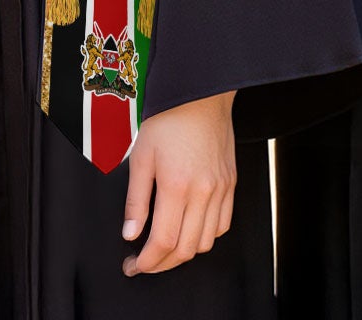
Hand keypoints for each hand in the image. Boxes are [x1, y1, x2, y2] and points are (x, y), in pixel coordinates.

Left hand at [123, 90, 235, 275]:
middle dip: (162, 264)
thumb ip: (136, 199)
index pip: (164, 241)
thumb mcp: (141, 155)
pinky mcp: (231, 186)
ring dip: (184, 253)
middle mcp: (203, 193)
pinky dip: (205, 237)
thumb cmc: (168, 119)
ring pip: (206, 242)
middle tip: (143, 263)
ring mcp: (221, 191)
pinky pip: (222, 226)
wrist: (200, 95)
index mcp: (177, 186)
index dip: (148, 261)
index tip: (134, 266)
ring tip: (164, 248)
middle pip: (186, 249)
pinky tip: (189, 230)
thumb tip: (130, 233)